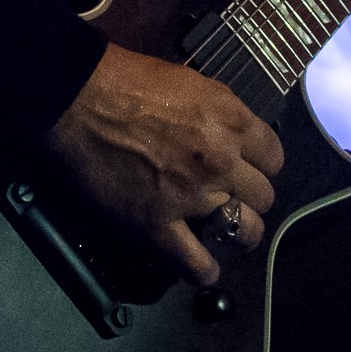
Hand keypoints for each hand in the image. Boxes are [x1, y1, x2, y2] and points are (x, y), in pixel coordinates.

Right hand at [43, 43, 284, 284]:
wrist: (77, 100)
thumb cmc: (126, 81)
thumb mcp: (191, 82)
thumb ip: (220, 112)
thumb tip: (232, 132)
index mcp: (231, 121)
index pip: (274, 157)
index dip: (261, 164)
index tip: (247, 167)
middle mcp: (220, 160)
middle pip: (263, 195)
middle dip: (249, 196)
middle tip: (231, 195)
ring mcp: (191, 196)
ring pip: (245, 230)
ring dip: (238, 232)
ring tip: (226, 231)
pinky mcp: (157, 225)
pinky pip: (196, 264)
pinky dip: (204, 270)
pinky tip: (204, 266)